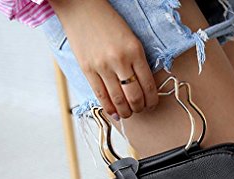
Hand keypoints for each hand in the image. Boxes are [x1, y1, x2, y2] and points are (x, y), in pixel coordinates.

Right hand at [48, 0, 158, 118]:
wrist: (81, 7)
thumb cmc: (107, 21)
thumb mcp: (130, 39)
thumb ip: (137, 61)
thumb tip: (142, 86)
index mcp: (135, 51)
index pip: (148, 85)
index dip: (152, 100)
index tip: (152, 105)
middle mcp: (120, 60)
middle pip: (134, 96)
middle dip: (139, 108)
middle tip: (139, 109)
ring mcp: (102, 66)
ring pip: (118, 100)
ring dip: (125, 112)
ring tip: (127, 113)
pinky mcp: (88, 69)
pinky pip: (101, 95)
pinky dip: (109, 108)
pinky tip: (114, 113)